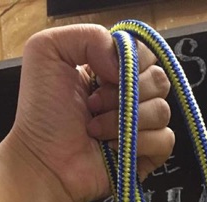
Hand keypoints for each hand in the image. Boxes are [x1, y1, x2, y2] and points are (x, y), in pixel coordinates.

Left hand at [9, 24, 174, 201]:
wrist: (44, 161)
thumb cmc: (41, 112)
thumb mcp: (47, 50)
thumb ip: (89, 36)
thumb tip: (125, 65)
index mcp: (112, 70)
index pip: (145, 54)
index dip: (130, 61)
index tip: (100, 76)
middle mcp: (130, 96)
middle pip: (159, 80)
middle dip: (126, 92)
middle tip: (92, 106)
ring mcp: (141, 128)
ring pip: (162, 110)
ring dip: (124, 120)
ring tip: (95, 130)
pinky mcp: (147, 156)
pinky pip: (165, 140)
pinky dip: (139, 142)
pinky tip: (113, 148)